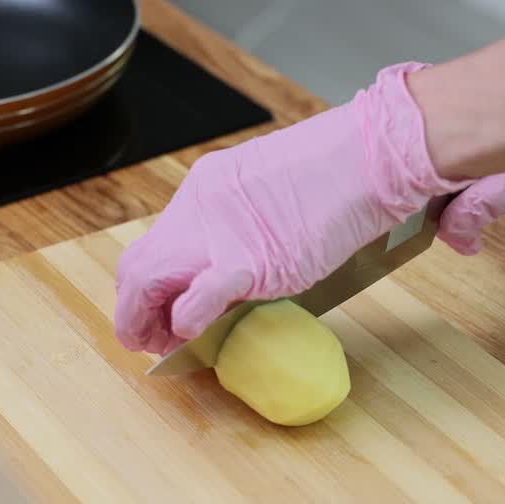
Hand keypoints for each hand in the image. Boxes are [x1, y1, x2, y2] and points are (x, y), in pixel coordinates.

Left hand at [114, 62, 466, 353]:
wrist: (371, 156)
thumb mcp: (272, 194)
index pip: (155, 241)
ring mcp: (218, 232)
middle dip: (133, 309)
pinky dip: (185, 322)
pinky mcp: (246, 261)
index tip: (159, 311)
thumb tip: (237, 271)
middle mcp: (198, 206)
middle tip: (146, 339)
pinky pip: (196, 298)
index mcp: (206, 186)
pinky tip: (190, 336)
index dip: (147, 284)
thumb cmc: (340, 174)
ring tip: (160, 346)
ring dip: (145, 321)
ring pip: (148, 278)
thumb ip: (245, 228)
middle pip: (137, 263)